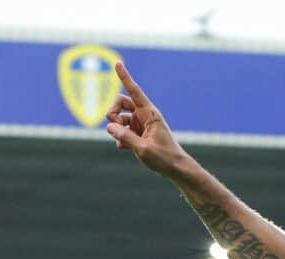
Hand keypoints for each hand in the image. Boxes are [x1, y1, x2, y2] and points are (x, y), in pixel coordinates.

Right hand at [101, 62, 191, 178]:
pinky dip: (120, 140)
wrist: (175, 169)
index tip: (118, 63)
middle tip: (114, 127)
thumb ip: (124, 137)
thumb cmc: (164, 158)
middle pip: (120, 102)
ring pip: (118, 119)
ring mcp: (140, 124)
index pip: (134, 91)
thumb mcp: (143, 149)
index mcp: (149, 113)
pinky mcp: (137, 134)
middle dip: (112, 113)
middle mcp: (144, 115)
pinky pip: (121, 131)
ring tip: (126, 144)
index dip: (125, 77)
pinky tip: (128, 150)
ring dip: (117, 130)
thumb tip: (109, 126)